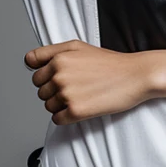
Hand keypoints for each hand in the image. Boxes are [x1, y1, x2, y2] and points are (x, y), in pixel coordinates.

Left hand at [25, 39, 158, 124]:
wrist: (136, 75)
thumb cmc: (111, 63)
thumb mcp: (79, 47)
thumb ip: (50, 52)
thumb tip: (29, 62)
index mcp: (59, 58)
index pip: (34, 73)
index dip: (46, 77)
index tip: (59, 77)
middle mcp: (59, 75)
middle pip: (41, 91)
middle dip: (55, 91)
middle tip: (77, 87)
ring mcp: (67, 93)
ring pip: (48, 106)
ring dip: (61, 104)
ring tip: (82, 96)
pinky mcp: (75, 111)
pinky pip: (57, 119)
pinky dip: (67, 117)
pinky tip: (83, 107)